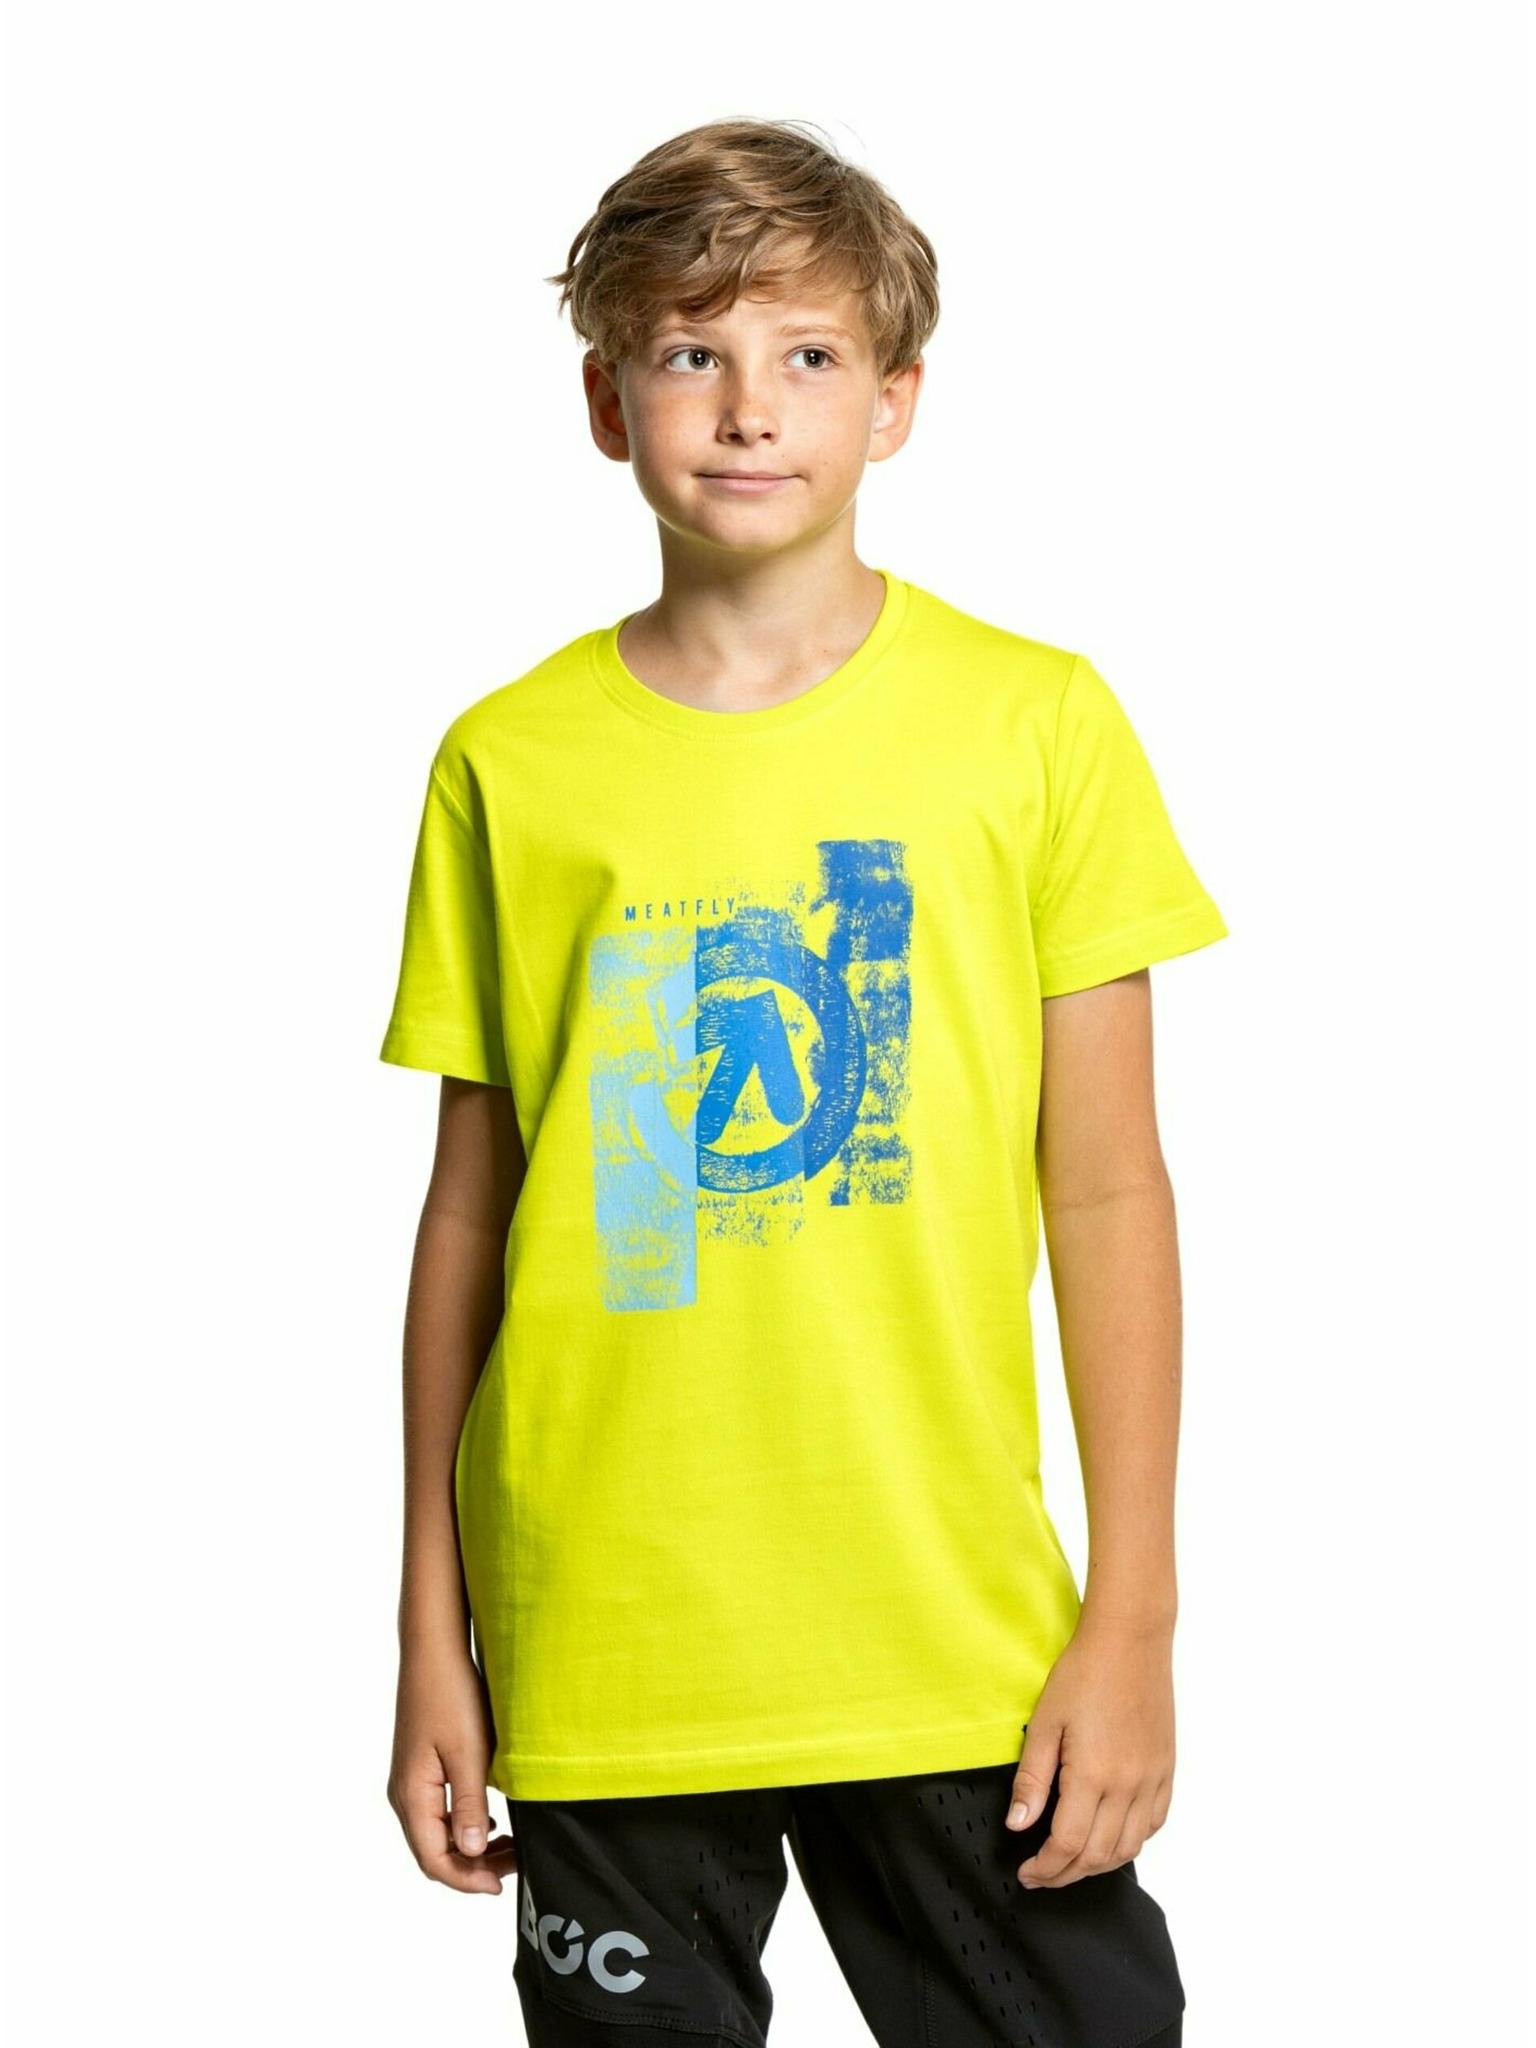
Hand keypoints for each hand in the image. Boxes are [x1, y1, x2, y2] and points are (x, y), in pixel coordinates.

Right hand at [387, 1642, 518, 1894]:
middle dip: (472, 1867)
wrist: (434, 1650)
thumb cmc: (451, 1695)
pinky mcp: (421, 1768)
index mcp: (412, 1795)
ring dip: (470, 1847)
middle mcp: (405, 1794)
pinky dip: (464, 1825)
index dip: (466, 1881)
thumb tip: (471, 1853)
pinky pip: (439, 1812)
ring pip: (437, 1833)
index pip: (434, 1860)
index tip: (500, 1886)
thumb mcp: (468, 1752)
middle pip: (434, 1851)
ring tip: (509, 1847)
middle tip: (514, 1866)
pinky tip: (490, 1822)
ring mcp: (411, 1781)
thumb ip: (470, 1805)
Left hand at [1004, 1611, 1174, 1889]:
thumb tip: (1018, 1824)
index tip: (1028, 1873)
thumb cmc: (1085, 1673)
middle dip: (1067, 1874)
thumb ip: (1032, 1779)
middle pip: (1099, 1855)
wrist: (1130, 1641)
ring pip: (1130, 1847)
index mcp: (1093, 1774)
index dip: (1046, 1868)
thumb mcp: (1044, 1722)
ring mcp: (1152, 1779)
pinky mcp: (1166, 1769)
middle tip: (1044, 1875)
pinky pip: (1154, 1823)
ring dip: (1100, 1865)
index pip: (1068, 1844)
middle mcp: (1129, 1784)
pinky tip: (1113, 1837)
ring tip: (1073, 1863)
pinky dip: (1132, 1842)